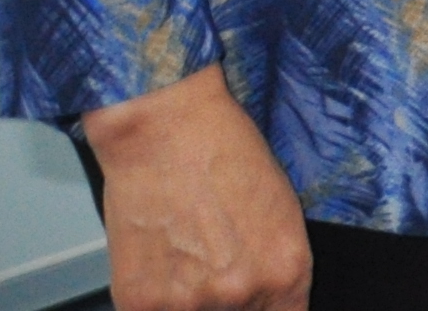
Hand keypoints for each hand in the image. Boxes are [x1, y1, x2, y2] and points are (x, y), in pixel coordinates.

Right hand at [82, 65, 308, 310]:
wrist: (166, 133)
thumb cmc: (227, 157)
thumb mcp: (283, 212)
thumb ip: (278, 267)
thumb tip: (270, 301)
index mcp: (287, 271)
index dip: (269, 309)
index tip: (258, 302)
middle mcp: (241, 293)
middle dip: (230, 305)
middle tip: (213, 266)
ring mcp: (188, 303)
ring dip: (189, 300)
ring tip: (185, 257)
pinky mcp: (140, 303)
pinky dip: (154, 298)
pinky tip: (159, 260)